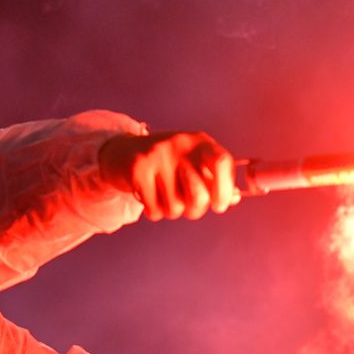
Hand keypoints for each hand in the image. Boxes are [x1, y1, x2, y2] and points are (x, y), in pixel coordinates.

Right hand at [99, 131, 237, 220]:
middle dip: (194, 210)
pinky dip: (154, 211)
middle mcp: (180, 144)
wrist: (121, 152)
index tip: (219, 205)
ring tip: (163, 195)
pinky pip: (155, 210)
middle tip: (185, 203)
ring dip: (170, 210)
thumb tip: (232, 198)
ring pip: (175, 208)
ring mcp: (158, 155)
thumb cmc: (166, 163)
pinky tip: (149, 196)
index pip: (222, 162)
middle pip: (199, 196)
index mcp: (200, 142)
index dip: (224, 190)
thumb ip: (213, 180)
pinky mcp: (138, 169)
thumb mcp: (192, 162)